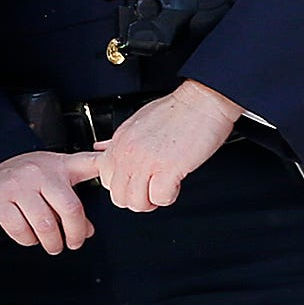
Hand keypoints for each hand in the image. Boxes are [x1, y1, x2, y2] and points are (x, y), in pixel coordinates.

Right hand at [0, 150, 101, 255]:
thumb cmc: (23, 177)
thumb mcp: (53, 176)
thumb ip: (74, 200)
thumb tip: (88, 230)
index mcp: (58, 165)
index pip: (91, 165)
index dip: (108, 174)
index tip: (118, 189)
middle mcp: (39, 172)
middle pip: (69, 209)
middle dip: (74, 234)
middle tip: (73, 243)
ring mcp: (18, 185)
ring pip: (45, 224)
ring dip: (51, 242)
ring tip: (52, 244)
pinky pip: (20, 229)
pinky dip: (28, 240)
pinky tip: (30, 237)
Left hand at [79, 82, 243, 213]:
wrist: (201, 101)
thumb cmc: (176, 111)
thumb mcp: (136, 121)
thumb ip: (117, 140)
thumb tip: (101, 149)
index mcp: (120, 142)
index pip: (104, 178)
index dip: (121, 185)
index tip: (134, 182)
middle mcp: (129, 152)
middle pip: (118, 196)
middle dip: (136, 199)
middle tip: (151, 188)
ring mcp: (146, 161)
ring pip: (136, 202)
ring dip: (152, 200)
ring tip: (163, 186)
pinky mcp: (168, 168)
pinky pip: (160, 198)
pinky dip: (169, 196)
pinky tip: (175, 183)